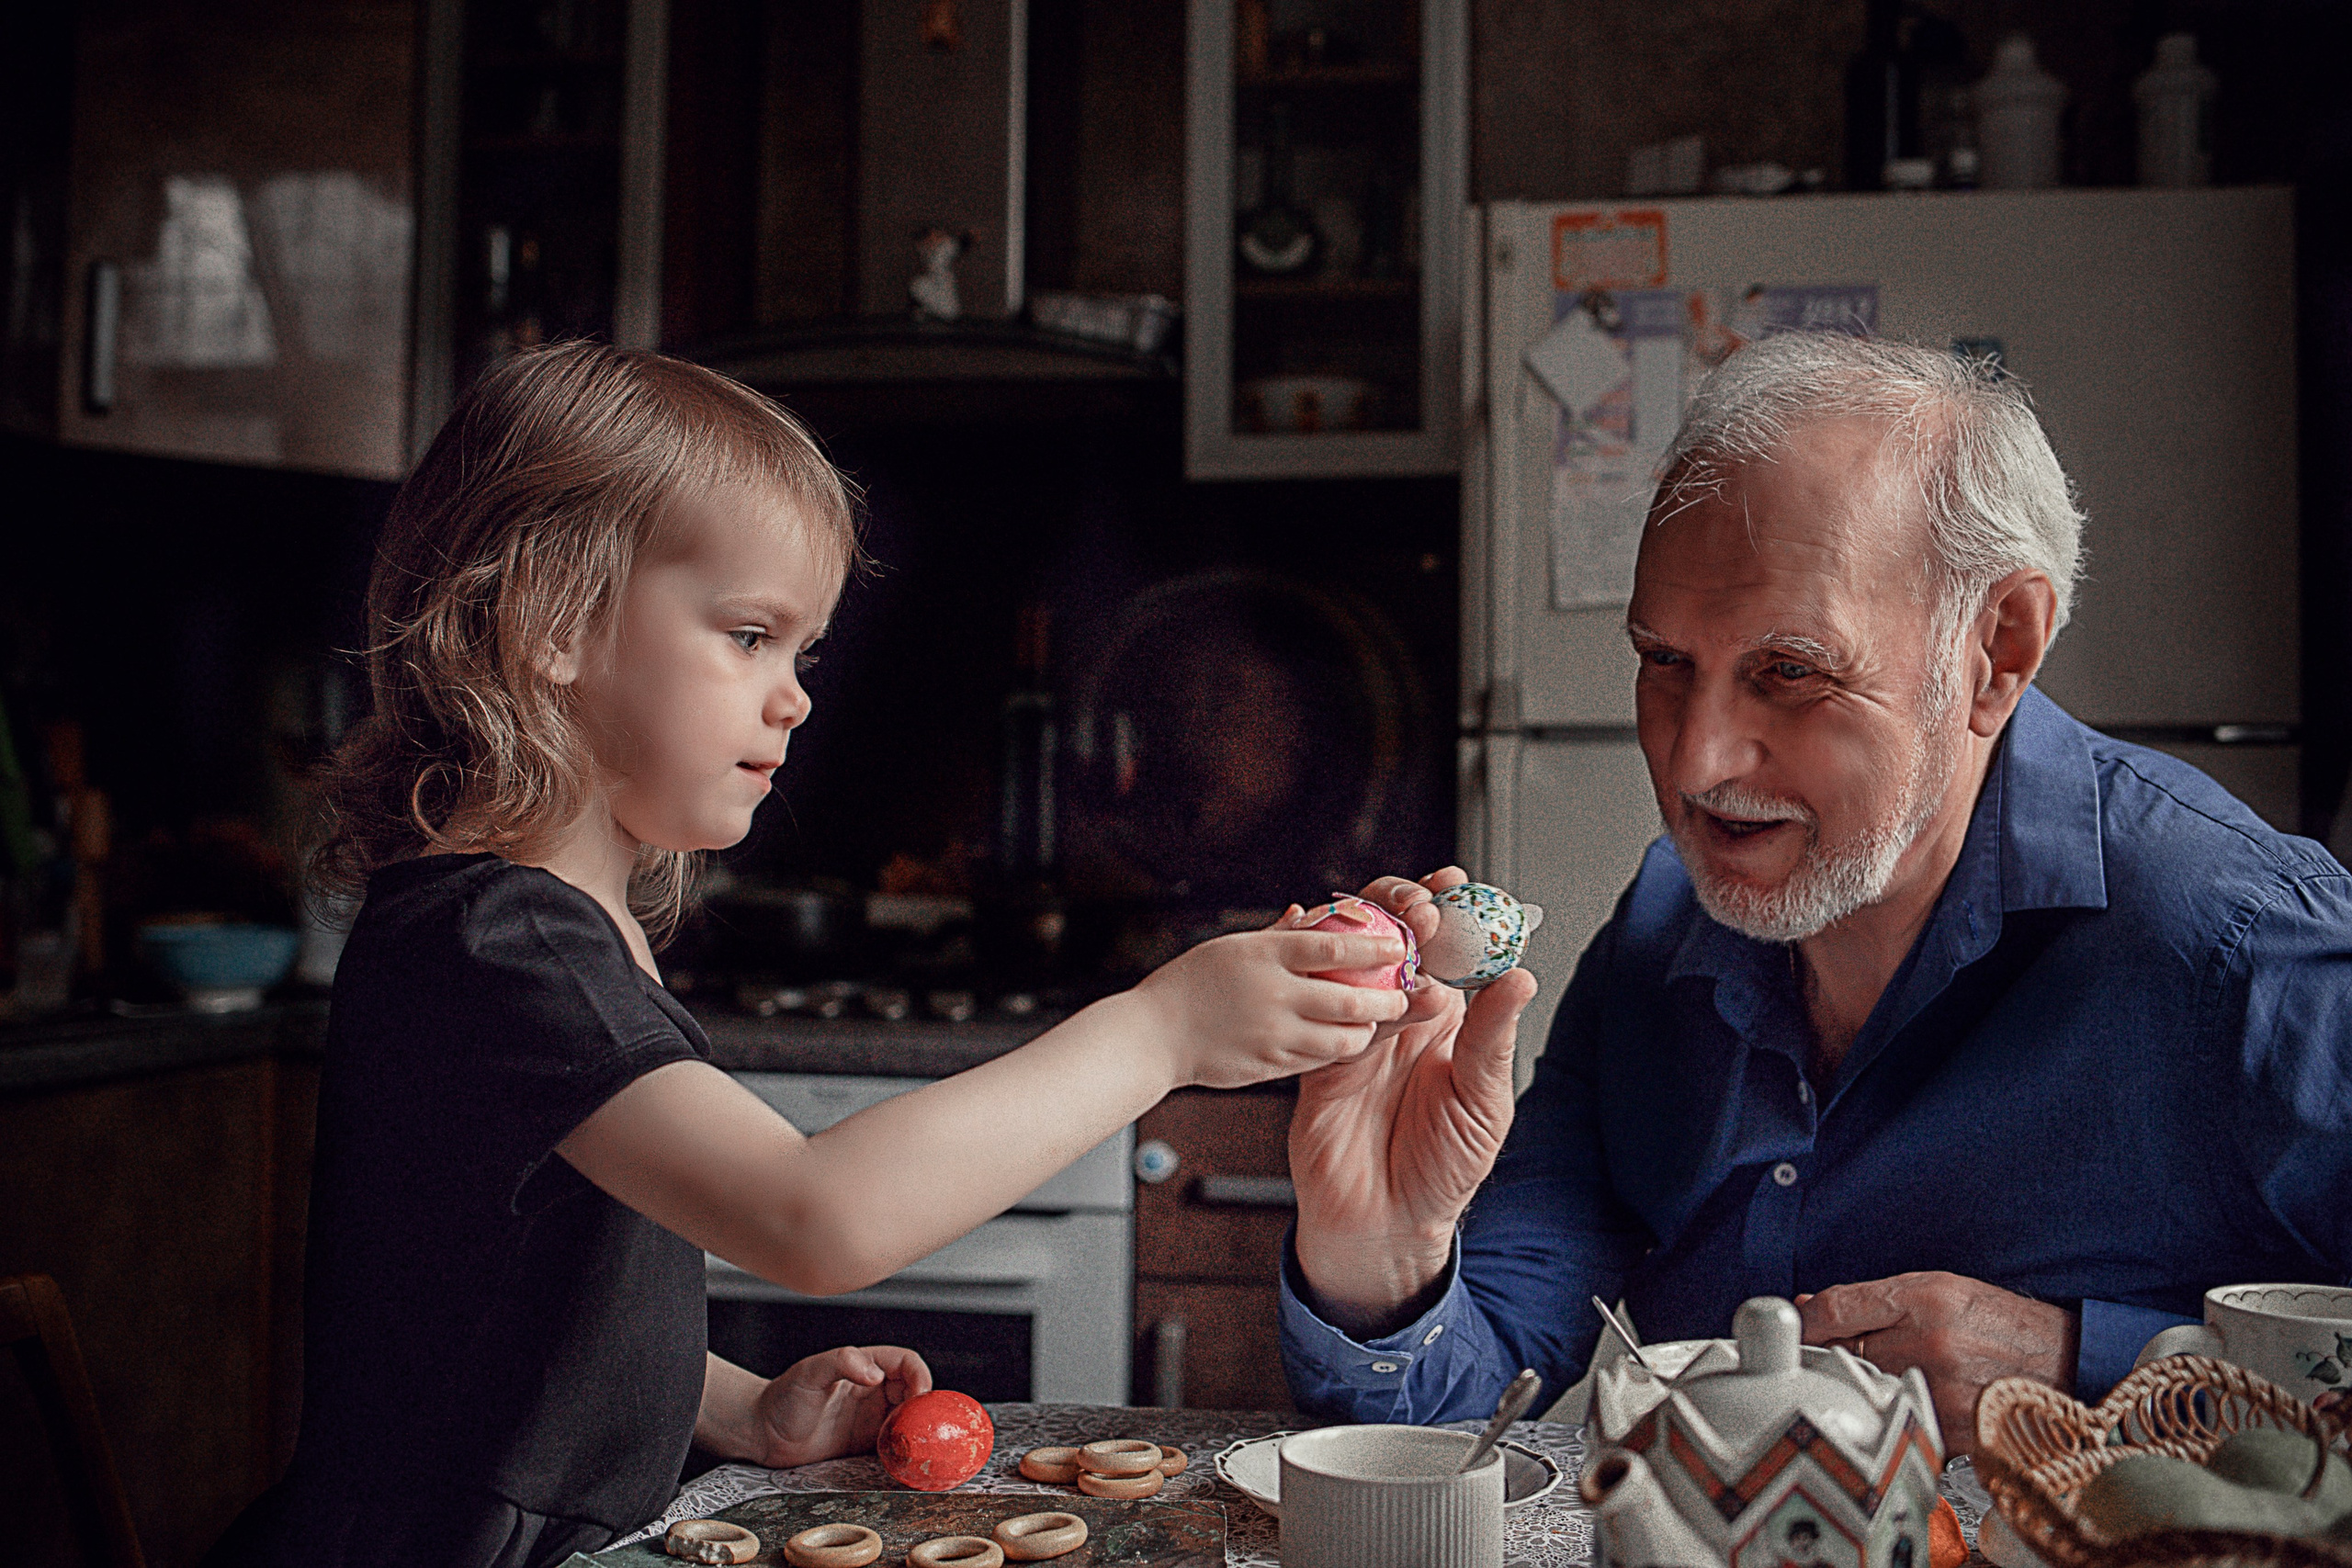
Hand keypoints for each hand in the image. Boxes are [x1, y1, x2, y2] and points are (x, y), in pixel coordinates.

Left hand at [746, 1345, 932, 1467]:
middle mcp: (873, 1390)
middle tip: (922, 1426)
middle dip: (924, 1407)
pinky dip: (904, 1451)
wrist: (762, 1435)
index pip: (905, 1362)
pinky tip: (900, 1459)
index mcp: (864, 1366)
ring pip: (908, 1419)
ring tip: (914, 1444)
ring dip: (916, 1430)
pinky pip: (894, 1445)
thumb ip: (841, 1362)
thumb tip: (874, 1372)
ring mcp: (870, 1418)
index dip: (920, 1375)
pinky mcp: (865, 1444)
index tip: (921, 1395)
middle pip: (914, 1392)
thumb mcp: (809, 1373)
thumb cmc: (781, 1398)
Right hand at [1130, 915, 1409, 1090]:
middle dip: (1387, 999)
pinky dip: (1337, 1050)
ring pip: (1341, 1038)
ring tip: (1374, 1023)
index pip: (1335, 947)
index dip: (1376, 947)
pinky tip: (1343, 1043)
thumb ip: (1275, 935)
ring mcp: (1273, 1034)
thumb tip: (1306, 912)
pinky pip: (1317, 1060)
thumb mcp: (1230, 947)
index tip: (1401, 946)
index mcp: (1265, 955)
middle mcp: (1274, 994)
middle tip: (1402, 996)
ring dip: (1366, 1031)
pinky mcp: (1270, 1065)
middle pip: (1350, 998)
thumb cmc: (1189, 985)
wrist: (1152, 1036)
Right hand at [1288, 867, 1538, 1337]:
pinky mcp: (1319, 1054)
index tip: (1458, 886)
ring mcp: (1358, 1034)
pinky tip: (1329, 956)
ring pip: (1356, 964)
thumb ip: (1491, 1038)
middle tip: (1420, 910)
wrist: (1383, 1223)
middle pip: (1397, 944)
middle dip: (1405, 912)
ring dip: (1368, 937)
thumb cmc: (1443, 1169)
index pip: (1450, 953)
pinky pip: (1319, 1006)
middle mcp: (1402, 1021)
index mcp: (1448, 1025)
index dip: (1452, 915)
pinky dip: (1323, 976)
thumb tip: (1518, 977)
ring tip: (1388, 929)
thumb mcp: (1482, 1101)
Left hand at [1797, 1272, 2078, 1458]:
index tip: (1792, 1332)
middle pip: (1842, 1355)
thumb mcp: (1941, 1290)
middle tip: (1834, 1360)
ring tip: (1884, 1382)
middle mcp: (1931, 1342)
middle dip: (1830, 1358)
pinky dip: (1895, 1419)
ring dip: (1861, 1392)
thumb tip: (1808, 1308)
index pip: (1834, 1310)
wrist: (2071, 1366)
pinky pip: (1900, 1426)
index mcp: (1925, 1298)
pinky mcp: (1954, 1432)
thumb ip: (1871, 1299)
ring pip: (1866, 1394)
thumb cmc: (2004, 1326)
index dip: (1803, 1323)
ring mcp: (1942, 1390)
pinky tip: (1911, 1407)